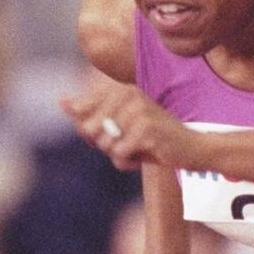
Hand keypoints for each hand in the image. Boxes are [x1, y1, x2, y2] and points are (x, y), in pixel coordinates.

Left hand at [61, 80, 195, 171]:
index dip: (93, 132)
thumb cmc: (153, 139)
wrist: (192, 149)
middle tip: (128, 143)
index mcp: (119, 90)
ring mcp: (138, 110)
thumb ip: (90, 113)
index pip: (81, 112)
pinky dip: (129, 163)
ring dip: (118, 155)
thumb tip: (61, 101)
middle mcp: (128, 94)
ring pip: (104, 144)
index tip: (116, 133)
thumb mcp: (121, 124)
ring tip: (139, 149)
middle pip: (88, 129)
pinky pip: (119, 154)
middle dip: (104, 144)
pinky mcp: (147, 129)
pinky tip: (146, 156)